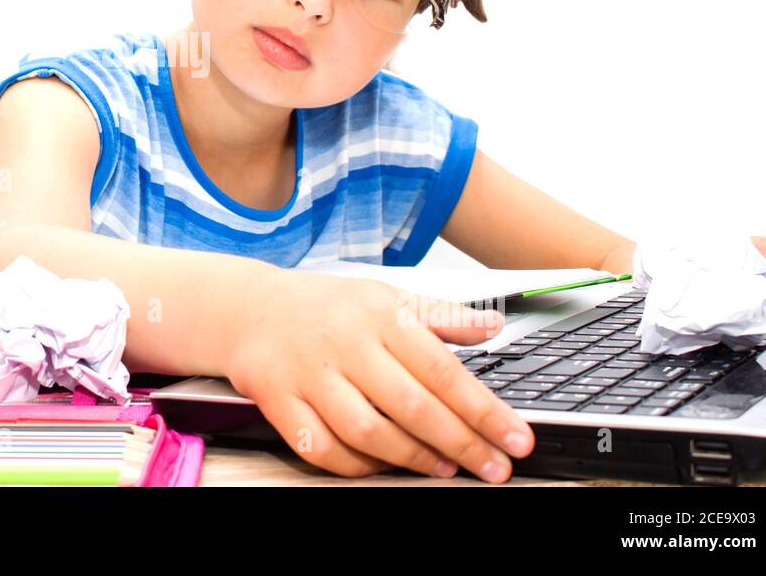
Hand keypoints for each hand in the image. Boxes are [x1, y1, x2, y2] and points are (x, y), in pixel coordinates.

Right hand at [220, 271, 534, 482]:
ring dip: (412, 458)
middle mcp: (345, 343)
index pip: (443, 369)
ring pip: (367, 431)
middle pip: (411, 405)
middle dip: (461, 443)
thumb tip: (492, 328)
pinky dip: (355, 466)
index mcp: (378, 314)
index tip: (516, 438)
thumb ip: (440, 316)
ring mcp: (309, 373)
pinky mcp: (279, 399)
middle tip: (492, 467)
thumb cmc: (326, 306)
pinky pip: (320, 448)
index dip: (485, 411)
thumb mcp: (385, 297)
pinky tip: (381, 467)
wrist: (249, 308)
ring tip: (443, 468)